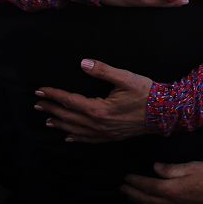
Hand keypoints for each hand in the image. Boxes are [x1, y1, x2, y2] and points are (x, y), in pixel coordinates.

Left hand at [35, 59, 152, 142]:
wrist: (164, 112)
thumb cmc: (146, 93)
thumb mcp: (125, 77)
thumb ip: (102, 70)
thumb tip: (83, 63)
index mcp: (98, 109)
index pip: (69, 101)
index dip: (53, 95)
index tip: (40, 91)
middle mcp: (98, 124)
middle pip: (68, 117)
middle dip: (51, 109)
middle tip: (37, 103)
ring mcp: (104, 133)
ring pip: (75, 130)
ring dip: (60, 124)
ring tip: (47, 119)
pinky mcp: (111, 137)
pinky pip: (88, 140)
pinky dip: (76, 138)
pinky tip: (68, 137)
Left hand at [121, 162, 202, 203]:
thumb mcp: (192, 166)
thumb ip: (171, 169)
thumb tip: (155, 168)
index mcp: (170, 189)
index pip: (146, 185)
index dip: (135, 181)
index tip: (126, 178)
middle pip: (145, 200)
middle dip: (132, 194)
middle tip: (122, 188)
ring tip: (133, 198)